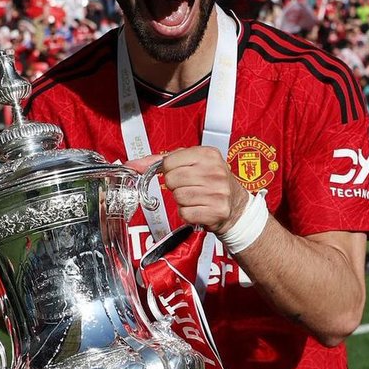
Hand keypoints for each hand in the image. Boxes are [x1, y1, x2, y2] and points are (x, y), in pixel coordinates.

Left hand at [128, 148, 248, 236]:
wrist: (236, 207)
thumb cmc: (210, 182)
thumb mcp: (191, 163)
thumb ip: (159, 161)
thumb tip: (132, 165)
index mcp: (208, 154)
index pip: (169, 162)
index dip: (169, 171)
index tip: (179, 173)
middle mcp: (215, 171)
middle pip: (172, 180)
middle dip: (175, 187)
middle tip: (189, 187)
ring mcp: (218, 192)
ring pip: (178, 198)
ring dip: (182, 201)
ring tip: (196, 198)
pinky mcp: (216, 211)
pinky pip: (185, 213)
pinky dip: (188, 214)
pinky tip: (199, 209)